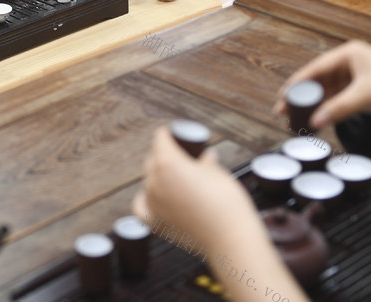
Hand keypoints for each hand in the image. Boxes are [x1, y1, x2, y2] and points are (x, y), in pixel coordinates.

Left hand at [132, 128, 260, 247]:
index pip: (160, 139)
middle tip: (179, 155)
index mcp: (167, 162)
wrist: (230, 237)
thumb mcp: (217, 171)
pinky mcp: (155, 223)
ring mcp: (152, 202)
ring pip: (148, 181)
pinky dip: (145, 199)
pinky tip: (153, 196)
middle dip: (163, 154)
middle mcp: (154, 181)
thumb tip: (206, 156)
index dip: (169, 134)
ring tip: (174, 177)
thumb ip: (206, 161)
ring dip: (157, 176)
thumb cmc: (226, 201)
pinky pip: (141, 206)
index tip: (175, 135)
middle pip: (152, 159)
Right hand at [275, 40, 370, 128]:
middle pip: (319, 80)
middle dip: (302, 96)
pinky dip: (329, 108)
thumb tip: (315, 121)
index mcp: (349, 54)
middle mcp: (351, 62)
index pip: (315, 68)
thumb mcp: (365, 96)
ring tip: (298, 117)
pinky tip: (319, 119)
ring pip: (328, 91)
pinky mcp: (365, 90)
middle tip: (284, 110)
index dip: (296, 84)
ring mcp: (357, 77)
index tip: (282, 97)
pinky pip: (340, 99)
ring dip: (315, 104)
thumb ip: (338, 109)